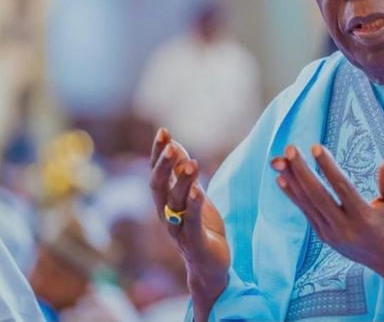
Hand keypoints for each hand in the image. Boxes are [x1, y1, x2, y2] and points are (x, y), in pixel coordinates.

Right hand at [149, 128, 229, 320]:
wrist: (210, 266)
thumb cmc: (200, 228)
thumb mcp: (193, 196)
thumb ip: (183, 175)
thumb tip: (175, 146)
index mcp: (167, 202)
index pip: (158, 173)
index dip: (158, 153)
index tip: (163, 132)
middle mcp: (168, 215)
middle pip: (160, 187)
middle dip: (163, 166)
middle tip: (171, 146)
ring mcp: (180, 230)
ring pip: (175, 204)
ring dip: (182, 183)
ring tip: (191, 163)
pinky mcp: (195, 243)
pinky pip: (192, 223)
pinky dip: (194, 206)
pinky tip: (198, 191)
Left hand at [271, 144, 383, 284]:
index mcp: (365, 218)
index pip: (342, 188)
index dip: (328, 167)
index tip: (315, 146)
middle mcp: (344, 229)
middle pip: (317, 196)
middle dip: (301, 171)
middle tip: (290, 148)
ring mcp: (331, 234)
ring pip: (307, 203)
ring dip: (291, 180)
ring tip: (278, 159)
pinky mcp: (323, 236)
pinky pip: (305, 211)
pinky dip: (293, 194)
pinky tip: (282, 177)